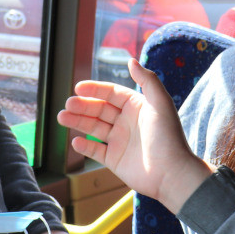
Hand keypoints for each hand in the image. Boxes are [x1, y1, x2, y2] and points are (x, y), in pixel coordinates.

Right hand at [57, 59, 212, 211]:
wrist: (172, 173)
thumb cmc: (168, 137)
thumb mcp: (160, 103)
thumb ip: (147, 79)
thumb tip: (131, 60)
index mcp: (137, 107)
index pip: (112, 93)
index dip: (95, 89)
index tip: (78, 87)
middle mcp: (127, 122)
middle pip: (99, 109)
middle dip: (83, 105)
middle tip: (68, 104)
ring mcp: (120, 141)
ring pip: (93, 127)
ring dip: (78, 122)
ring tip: (62, 117)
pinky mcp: (115, 160)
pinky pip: (95, 150)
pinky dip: (84, 146)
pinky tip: (75, 141)